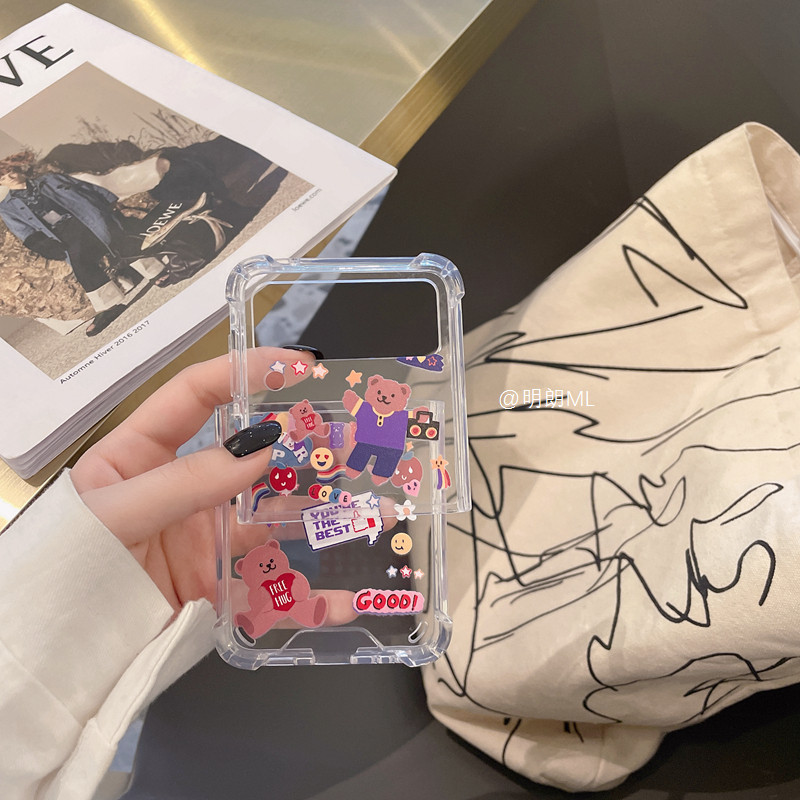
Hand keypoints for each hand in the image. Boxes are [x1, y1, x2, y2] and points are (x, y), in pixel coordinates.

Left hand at [70, 347, 354, 617]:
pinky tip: (342, 599)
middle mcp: (180, 490)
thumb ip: (185, 482)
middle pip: (247, 457)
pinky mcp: (216, 585)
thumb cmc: (64, 570)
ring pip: (269, 518)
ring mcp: (201, 538)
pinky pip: (267, 586)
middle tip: (346, 438)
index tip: (294, 365)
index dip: (243, 372)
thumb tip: (262, 449)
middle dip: (299, 446)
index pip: (196, 397)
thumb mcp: (114, 514)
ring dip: (316, 515)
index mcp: (141, 455)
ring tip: (362, 509)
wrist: (54, 656)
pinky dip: (306, 597)